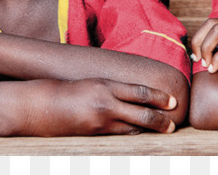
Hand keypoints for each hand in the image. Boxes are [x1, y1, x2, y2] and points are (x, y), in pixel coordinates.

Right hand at [22, 78, 177, 135]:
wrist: (43, 105)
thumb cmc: (70, 91)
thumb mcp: (95, 82)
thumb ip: (115, 88)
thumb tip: (137, 92)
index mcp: (106, 85)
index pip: (139, 91)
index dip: (159, 97)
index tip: (174, 101)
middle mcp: (105, 102)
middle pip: (141, 113)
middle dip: (160, 120)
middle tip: (174, 125)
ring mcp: (100, 120)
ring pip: (132, 127)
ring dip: (149, 129)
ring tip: (164, 130)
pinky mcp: (95, 133)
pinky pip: (120, 134)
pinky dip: (132, 133)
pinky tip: (141, 133)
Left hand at [191, 19, 217, 74]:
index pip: (214, 22)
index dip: (201, 36)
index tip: (198, 55)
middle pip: (211, 23)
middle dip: (197, 40)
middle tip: (196, 59)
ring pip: (216, 31)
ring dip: (205, 48)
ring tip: (205, 64)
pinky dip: (217, 59)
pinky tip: (214, 70)